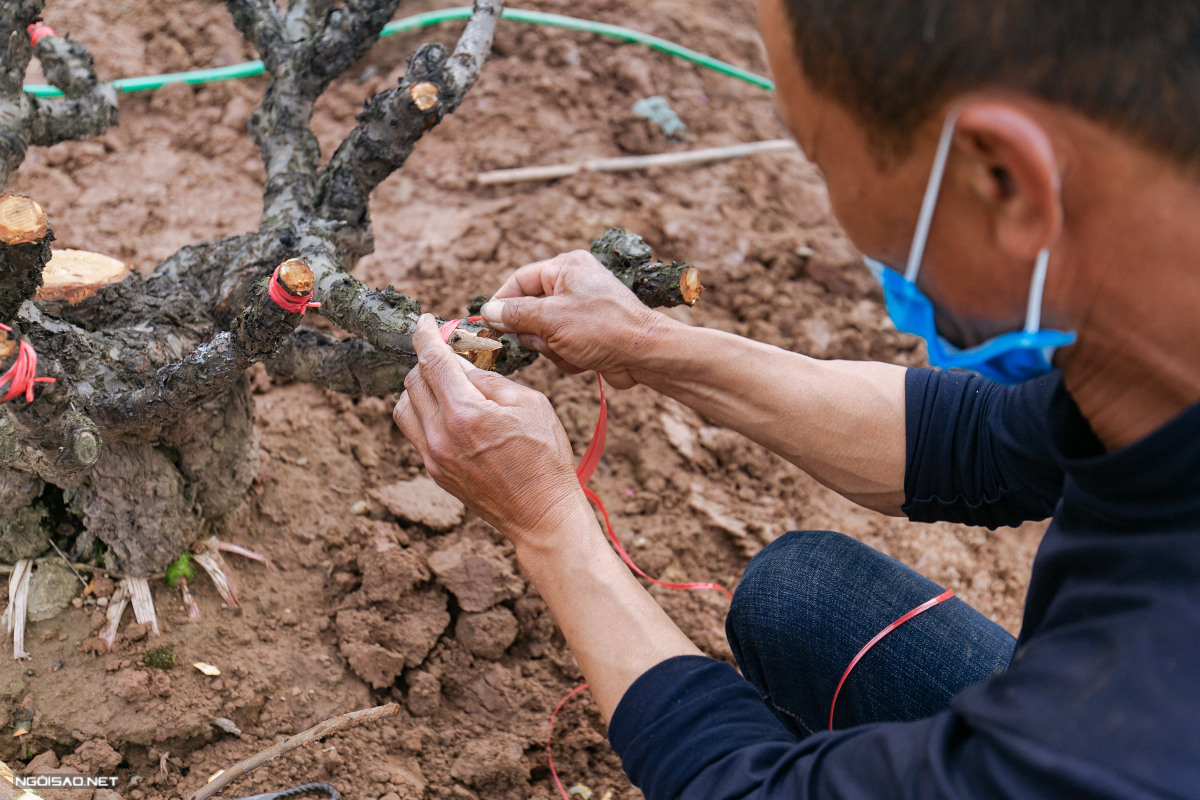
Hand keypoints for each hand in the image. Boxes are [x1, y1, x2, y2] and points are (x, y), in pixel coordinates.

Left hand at [393, 315, 589, 548]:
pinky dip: (422, 412)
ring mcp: (433, 457)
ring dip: (419, 387)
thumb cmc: (545, 458)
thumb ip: (490, 379)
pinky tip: (448, 411)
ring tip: (446, 383)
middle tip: (450, 354)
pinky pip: (413, 431)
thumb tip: (462, 364)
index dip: (425, 334)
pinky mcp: (434, 472)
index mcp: (465, 413)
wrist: (541, 515)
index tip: (424, 321)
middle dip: (428, 360)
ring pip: (404, 407)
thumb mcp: (530, 404)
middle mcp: (439, 436)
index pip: (431, 361)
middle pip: (413, 381)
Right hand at [480, 250, 674, 388]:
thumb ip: (516, 314)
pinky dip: (568, 357)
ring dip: (552, 349)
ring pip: (543, 333)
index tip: (489, 324)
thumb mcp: (552, 319)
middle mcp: (573, 284)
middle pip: (529, 310)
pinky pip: (560, 346)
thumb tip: (487, 311)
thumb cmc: (603, 328)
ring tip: (573, 350)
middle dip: (536, 333)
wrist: (645, 355)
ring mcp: (581, 309)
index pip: (520, 280)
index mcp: (566, 268)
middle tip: (548, 341)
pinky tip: (585, 359)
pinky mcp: (588, 333)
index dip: (502, 303)